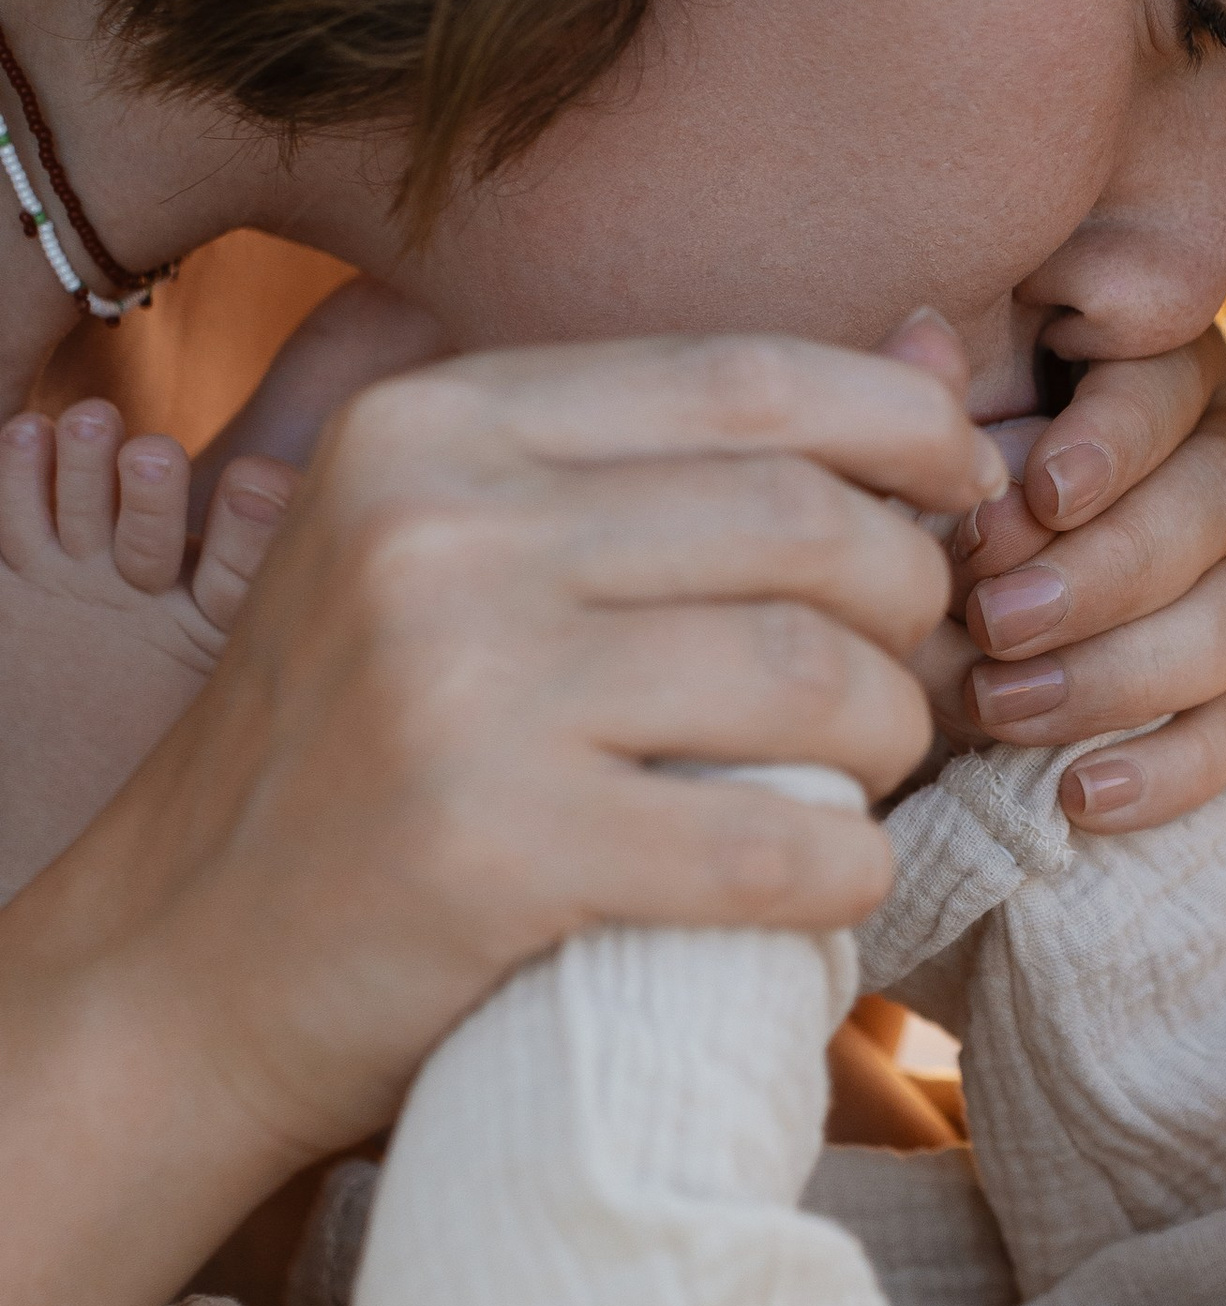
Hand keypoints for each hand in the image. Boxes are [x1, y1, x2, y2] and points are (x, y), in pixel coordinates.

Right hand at [30, 330, 1003, 1172]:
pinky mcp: (496, 847)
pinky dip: (849, 871)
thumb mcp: (462, 551)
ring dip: (893, 735)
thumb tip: (930, 336)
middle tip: (913, 671)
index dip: (900, 427)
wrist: (180, 968)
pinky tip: (838, 881)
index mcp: (435, 423)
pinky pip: (773, 842)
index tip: (964, 493)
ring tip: (867, 775)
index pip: (743, 379)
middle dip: (911, 601)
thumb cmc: (365, 752)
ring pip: (810, 671)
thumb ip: (673, 455)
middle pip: (803, 520)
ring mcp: (462, 684)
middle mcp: (440, 526)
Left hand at [916, 331, 1225, 831]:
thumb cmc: (930, 506)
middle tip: (992, 623)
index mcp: (1152, 367)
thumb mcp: (920, 452)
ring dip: (1121, 672)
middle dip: (1103, 571)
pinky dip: (1170, 770)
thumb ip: (923, 401)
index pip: (1166, 384)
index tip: (1040, 496)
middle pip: (1216, 499)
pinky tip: (1080, 797)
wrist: (943, 629)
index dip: (1113, 439)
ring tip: (1003, 711)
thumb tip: (927, 336)